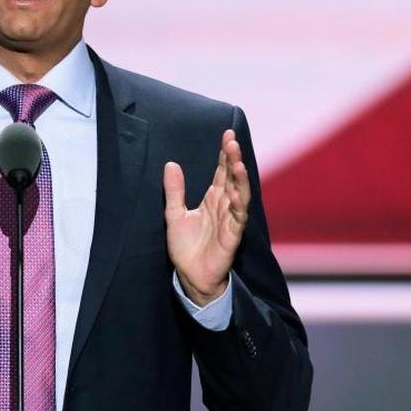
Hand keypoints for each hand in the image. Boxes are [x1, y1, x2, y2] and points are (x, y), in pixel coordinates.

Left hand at [163, 129, 250, 306]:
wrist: (190, 275)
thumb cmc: (186, 247)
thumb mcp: (174, 214)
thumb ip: (174, 191)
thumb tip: (171, 164)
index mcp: (213, 199)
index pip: (221, 172)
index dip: (225, 155)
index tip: (228, 135)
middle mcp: (224, 206)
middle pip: (232, 179)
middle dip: (234, 160)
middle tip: (232, 142)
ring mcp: (230, 221)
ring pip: (240, 195)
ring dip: (239, 179)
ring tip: (238, 163)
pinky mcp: (232, 237)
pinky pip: (238, 220)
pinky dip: (238, 207)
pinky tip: (235, 195)